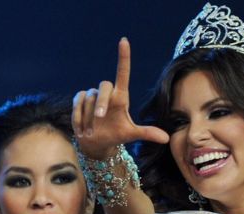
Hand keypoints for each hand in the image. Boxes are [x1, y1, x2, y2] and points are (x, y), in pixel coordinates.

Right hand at [72, 37, 168, 158]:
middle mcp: (107, 93)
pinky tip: (82, 129)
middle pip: (103, 87)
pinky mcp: (79, 100)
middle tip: (99, 117)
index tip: (124, 41)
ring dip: (89, 117)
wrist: (96, 143)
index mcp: (121, 97)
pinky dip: (79, 117)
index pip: (122, 73)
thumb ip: (147, 133)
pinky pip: (78, 103)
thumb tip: (166, 139)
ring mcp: (92, 96)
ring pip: (89, 99)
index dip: (123, 57)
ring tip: (91, 131)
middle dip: (101, 102)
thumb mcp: (131, 134)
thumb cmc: (115, 135)